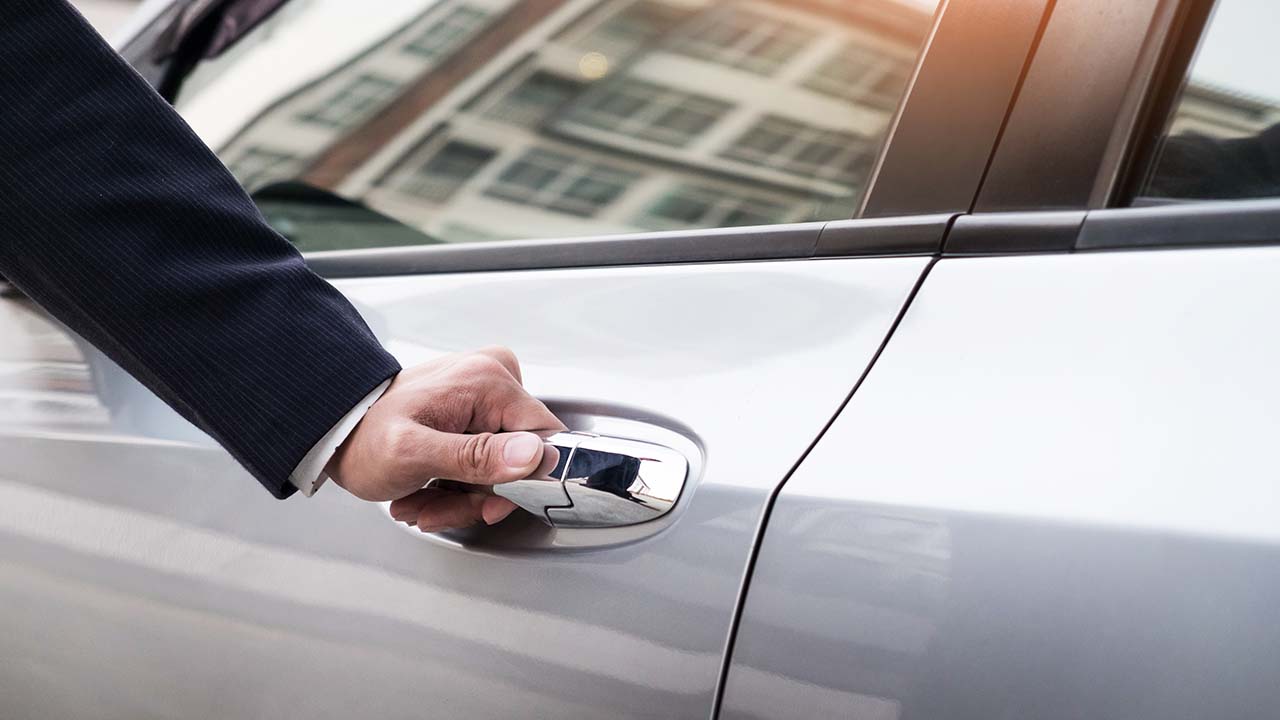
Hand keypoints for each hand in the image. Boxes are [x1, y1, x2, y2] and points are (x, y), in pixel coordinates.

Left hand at [326, 347, 564, 530]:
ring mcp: (484, 395)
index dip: (520, 482)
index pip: (545, 439)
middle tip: (436, 509)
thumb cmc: (361, 437)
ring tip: (420, 503)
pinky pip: (485, 460)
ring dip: (461, 497)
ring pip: (501, 467)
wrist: (332, 430)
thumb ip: (474, 457)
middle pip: (519, 458)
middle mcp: (493, 379)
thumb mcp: (414, 454)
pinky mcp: (475, 411)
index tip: (486, 503)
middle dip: (478, 495)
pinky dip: (455, 486)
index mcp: (488, 380)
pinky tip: (423, 493)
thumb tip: (532, 456)